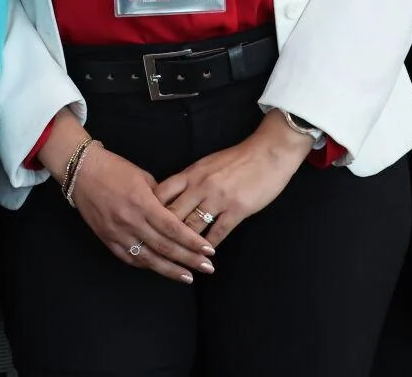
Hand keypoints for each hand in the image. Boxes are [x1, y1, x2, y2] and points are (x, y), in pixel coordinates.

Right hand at [66, 144, 215, 282]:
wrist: (81, 170)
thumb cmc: (113, 168)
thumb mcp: (143, 177)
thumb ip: (161, 198)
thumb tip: (176, 215)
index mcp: (142, 203)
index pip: (173, 229)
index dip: (193, 242)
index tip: (209, 251)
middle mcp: (130, 221)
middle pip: (165, 247)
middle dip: (189, 260)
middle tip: (207, 268)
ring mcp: (117, 232)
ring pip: (148, 258)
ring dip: (170, 270)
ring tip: (188, 277)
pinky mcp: (106, 237)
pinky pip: (129, 257)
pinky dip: (146, 264)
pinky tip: (159, 268)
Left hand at [155, 111, 311, 246]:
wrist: (267, 153)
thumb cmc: (236, 159)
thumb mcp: (206, 165)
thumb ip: (189, 180)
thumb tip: (172, 195)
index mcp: (190, 174)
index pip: (162, 193)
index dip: (150, 209)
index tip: (144, 224)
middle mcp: (200, 186)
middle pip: (173, 212)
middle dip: (161, 231)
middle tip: (154, 247)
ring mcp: (218, 198)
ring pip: (192, 226)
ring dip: (184, 244)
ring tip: (176, 258)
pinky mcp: (237, 209)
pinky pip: (218, 232)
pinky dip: (208, 246)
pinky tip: (203, 255)